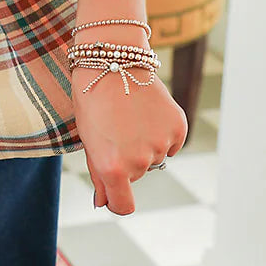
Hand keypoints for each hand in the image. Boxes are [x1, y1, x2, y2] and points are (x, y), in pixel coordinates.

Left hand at [73, 72, 187, 215]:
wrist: (111, 60)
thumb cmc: (92, 99)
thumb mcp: (88, 138)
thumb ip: (98, 174)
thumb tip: (104, 203)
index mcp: (112, 167)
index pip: (123, 205)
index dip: (117, 201)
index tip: (114, 193)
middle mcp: (139, 161)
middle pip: (137, 175)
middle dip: (126, 159)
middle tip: (114, 128)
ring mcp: (161, 144)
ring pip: (155, 157)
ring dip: (145, 144)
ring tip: (130, 115)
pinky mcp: (178, 127)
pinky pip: (172, 143)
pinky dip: (163, 133)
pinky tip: (148, 112)